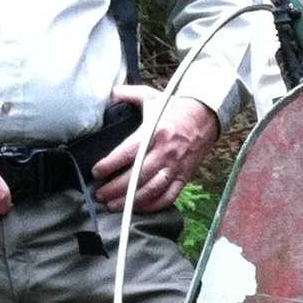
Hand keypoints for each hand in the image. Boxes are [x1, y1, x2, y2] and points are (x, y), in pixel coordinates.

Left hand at [93, 86, 219, 211]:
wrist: (206, 116)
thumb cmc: (175, 107)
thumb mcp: (151, 96)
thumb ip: (128, 94)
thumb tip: (109, 94)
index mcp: (156, 132)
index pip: (128, 152)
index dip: (111, 164)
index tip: (96, 172)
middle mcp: (166, 152)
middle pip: (137, 176)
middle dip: (116, 189)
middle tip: (99, 195)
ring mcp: (176, 167)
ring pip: (151, 190)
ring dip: (131, 201)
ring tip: (113, 206)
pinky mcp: (184, 177)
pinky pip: (168, 197)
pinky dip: (152, 206)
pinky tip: (137, 208)